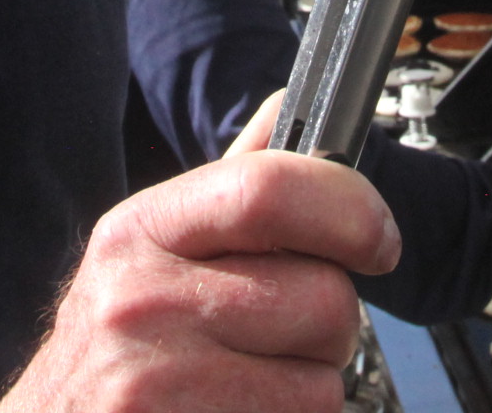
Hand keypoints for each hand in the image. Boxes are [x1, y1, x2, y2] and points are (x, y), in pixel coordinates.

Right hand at [0, 95, 398, 412]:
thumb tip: (286, 107)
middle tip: (288, 334)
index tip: (378, 237)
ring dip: (309, 387)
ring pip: (323, 381)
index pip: (267, 191)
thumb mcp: (147, 254)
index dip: (350, 209)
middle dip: (331, 323)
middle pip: (323, 296)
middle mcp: (142, 302)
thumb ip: (226, 188)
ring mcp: (160, 383)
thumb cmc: (112, 347)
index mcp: (140, 231)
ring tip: (252, 382)